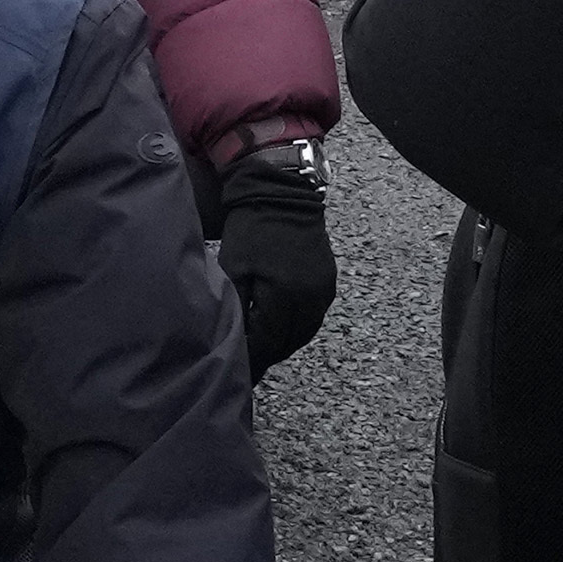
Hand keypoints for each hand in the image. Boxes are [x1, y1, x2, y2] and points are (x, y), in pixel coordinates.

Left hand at [212, 147, 334, 367]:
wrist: (281, 192)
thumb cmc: (251, 229)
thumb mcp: (234, 268)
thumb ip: (237, 307)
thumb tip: (237, 341)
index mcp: (286, 294)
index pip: (270, 340)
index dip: (254, 358)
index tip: (239, 369)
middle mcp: (311, 296)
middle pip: (290, 341)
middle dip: (269, 354)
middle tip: (250, 365)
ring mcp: (324, 289)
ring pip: (305, 332)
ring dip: (284, 343)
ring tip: (264, 349)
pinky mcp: (329, 281)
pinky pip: (314, 316)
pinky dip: (298, 327)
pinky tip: (282, 328)